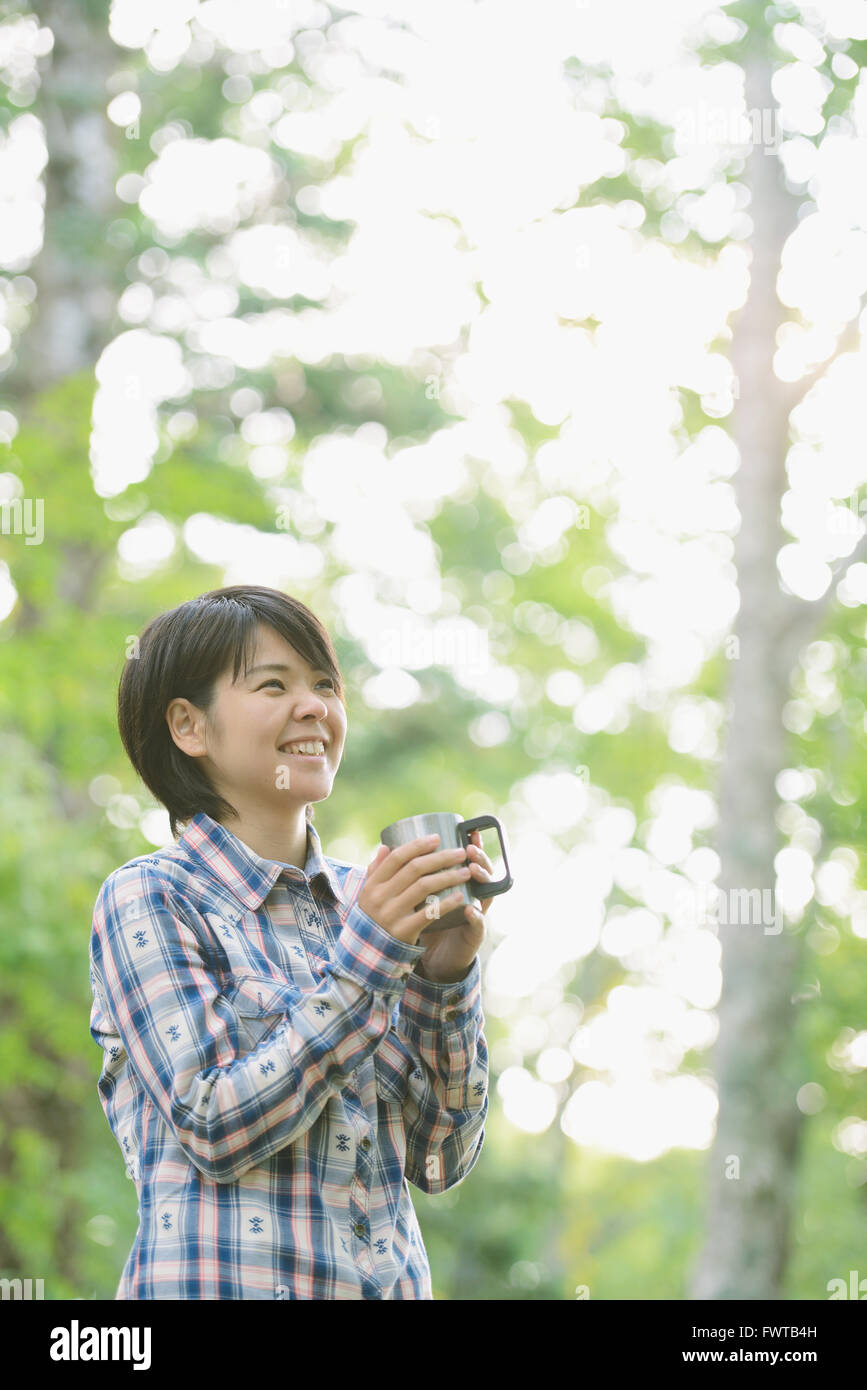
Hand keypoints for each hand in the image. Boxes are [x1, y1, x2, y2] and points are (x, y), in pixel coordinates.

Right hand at [357, 834, 482, 946]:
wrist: (369, 952)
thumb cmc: (374, 917)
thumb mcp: (368, 894)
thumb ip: (376, 871)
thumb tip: (385, 846)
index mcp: (373, 884)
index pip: (396, 857)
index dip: (418, 845)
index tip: (437, 838)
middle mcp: (381, 897)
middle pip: (414, 869)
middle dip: (440, 858)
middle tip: (460, 853)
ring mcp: (392, 914)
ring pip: (424, 887)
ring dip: (448, 877)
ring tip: (466, 872)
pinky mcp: (404, 931)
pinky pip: (429, 913)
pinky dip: (446, 903)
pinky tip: (460, 896)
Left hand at [416, 830, 494, 983]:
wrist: (438, 958)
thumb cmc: (427, 922)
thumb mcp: (418, 896)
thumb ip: (405, 875)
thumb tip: (384, 848)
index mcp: (461, 884)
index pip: (473, 860)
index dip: (475, 845)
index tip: (471, 831)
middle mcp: (473, 896)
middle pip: (484, 871)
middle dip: (479, 857)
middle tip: (469, 847)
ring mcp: (476, 914)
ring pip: (487, 893)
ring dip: (481, 879)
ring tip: (472, 869)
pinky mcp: (474, 934)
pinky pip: (478, 923)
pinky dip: (474, 916)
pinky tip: (469, 909)